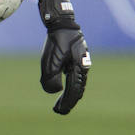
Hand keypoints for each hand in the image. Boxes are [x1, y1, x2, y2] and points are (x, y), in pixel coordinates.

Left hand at [37, 0, 91, 115]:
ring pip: (78, 83)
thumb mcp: (50, 60)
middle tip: (59, 111)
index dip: (66, 103)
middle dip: (69, 101)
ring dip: (70, 94)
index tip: (59, 111)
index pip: (74, 91)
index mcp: (79, 68)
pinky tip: (64, 87)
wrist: (62, 22)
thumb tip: (56, 91)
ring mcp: (82, 62)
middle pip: (78, 90)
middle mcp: (83, 66)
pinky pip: (76, 76)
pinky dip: (71, 84)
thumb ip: (51, 78)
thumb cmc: (56, 41)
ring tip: (61, 103)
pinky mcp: (78, 58)